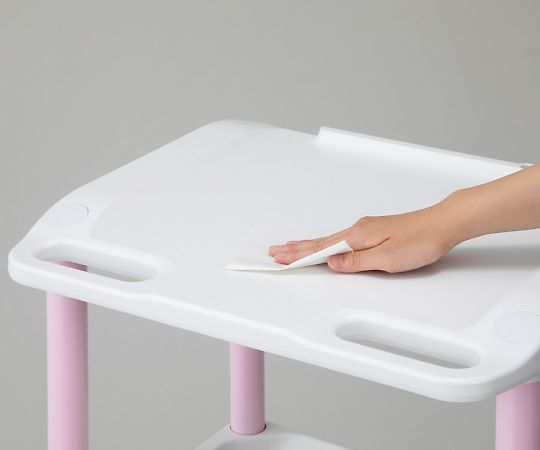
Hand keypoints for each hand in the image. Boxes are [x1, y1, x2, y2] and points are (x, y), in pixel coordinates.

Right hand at [268, 202, 459, 273]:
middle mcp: (357, 230)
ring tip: (291, 247)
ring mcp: (364, 230)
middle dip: (295, 248)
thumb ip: (357, 262)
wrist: (442, 223)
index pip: (320, 248)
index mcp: (357, 236)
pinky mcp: (372, 232)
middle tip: (275, 251)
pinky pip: (340, 239)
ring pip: (328, 240)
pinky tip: (322, 244)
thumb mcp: (388, 258)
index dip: (298, 255)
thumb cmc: (420, 240)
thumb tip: (331, 263)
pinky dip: (324, 243)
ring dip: (307, 245)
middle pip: (319, 242)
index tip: (279, 257)